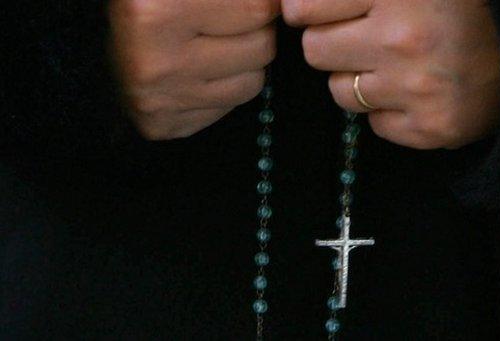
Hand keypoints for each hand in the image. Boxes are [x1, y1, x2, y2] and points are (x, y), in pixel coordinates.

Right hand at [109, 0, 279, 139]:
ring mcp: (159, 100)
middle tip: (227, 21)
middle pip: (261, 48)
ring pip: (253, 82)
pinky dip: (223, 88)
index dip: (262, 3)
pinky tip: (197, 70)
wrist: (90, 41)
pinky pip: (229, 108)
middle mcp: (156, 60)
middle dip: (255, 31)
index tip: (249, 2)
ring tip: (212, 44)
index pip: (258, 10)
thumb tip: (286, 3)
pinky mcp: (163, 125)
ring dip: (244, 61)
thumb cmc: (152, 4)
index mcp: (158, 9)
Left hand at [282, 0, 499, 148]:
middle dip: (332, 44)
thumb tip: (295, 3)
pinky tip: (416, 93)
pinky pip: (375, 124)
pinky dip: (389, 112)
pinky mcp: (430, 128)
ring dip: (359, 79)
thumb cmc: (465, 6)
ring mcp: (417, 89)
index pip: (303, 7)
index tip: (322, 12)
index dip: (308, 9)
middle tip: (364, 36)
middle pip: (314, 52)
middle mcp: (402, 39)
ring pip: (341, 91)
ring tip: (395, 65)